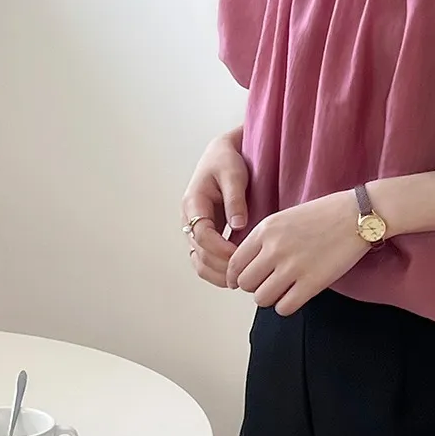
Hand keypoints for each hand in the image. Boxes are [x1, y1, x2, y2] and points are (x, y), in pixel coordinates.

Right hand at [182, 129, 248, 287]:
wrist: (222, 155)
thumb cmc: (227, 161)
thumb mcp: (233, 174)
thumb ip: (235, 199)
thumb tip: (238, 225)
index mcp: (193, 202)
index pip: (201, 234)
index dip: (220, 248)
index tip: (240, 255)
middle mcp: (189, 219)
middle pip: (199, 252)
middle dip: (221, 266)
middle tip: (245, 274)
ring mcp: (195, 228)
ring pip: (199, 261)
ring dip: (217, 273)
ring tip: (240, 280)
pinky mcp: (204, 234)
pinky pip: (204, 259)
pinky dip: (217, 271)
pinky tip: (236, 275)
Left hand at [227, 191, 369, 314]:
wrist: (358, 215)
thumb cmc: (324, 215)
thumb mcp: (285, 218)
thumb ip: (264, 239)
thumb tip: (249, 266)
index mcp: (265, 230)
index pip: (235, 263)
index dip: (236, 277)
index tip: (244, 282)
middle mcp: (274, 248)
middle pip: (246, 283)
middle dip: (255, 286)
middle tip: (270, 282)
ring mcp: (293, 266)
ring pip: (261, 299)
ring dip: (271, 297)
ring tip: (284, 289)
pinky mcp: (312, 282)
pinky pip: (284, 307)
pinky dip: (287, 306)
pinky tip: (297, 295)